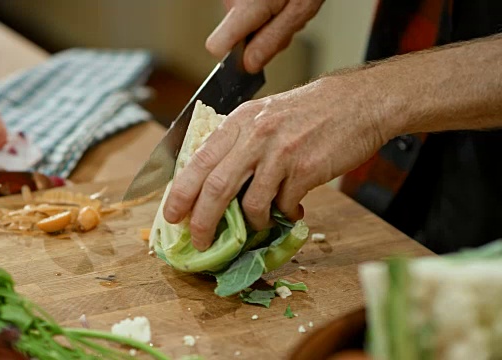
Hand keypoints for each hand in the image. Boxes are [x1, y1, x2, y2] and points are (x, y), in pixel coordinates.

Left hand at [163, 75, 392, 250]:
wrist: (359, 103)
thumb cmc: (309, 111)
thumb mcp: (264, 115)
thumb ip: (239, 142)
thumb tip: (214, 182)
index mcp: (239, 121)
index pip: (199, 160)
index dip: (181, 191)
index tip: (171, 214)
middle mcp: (255, 135)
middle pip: (216, 186)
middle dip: (203, 220)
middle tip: (199, 240)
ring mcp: (280, 153)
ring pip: (251, 202)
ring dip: (250, 223)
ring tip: (257, 225)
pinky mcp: (306, 170)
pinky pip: (283, 205)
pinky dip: (282, 215)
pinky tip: (290, 211)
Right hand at [206, 0, 324, 72]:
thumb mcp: (300, 10)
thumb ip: (273, 40)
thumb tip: (249, 65)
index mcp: (247, 7)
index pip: (217, 45)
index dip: (232, 58)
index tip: (248, 58)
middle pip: (234, 34)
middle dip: (259, 35)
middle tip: (284, 19)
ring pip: (241, 21)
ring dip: (264, 20)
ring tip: (285, 3)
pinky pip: (244, 8)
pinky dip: (263, 7)